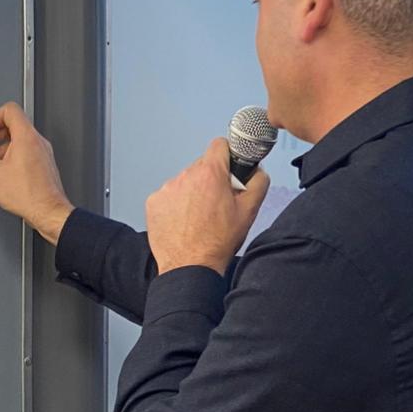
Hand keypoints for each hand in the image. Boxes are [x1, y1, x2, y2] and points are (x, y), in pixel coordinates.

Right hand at [0, 102, 74, 243]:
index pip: (9, 110)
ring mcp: (41, 153)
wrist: (49, 212)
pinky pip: (22, 153)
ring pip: (16, 141)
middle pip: (10, 126)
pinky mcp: (41, 165)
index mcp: (27, 137)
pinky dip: (7, 158)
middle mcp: (37, 142)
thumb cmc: (30, 194)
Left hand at [145, 139, 270, 275]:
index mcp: (211, 174)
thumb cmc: (218, 242)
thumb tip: (257, 171)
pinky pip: (169, 195)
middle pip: (202, 166)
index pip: (219, 145)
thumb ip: (258, 182)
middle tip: (218, 203)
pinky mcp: (154, 202)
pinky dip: (177, 204)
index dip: (229, 155)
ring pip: (185, 181)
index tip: (230, 167)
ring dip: (193, 192)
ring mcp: (167, 189)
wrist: (190, 266)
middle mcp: (186, 176)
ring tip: (200, 217)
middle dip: (211, 179)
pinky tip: (184, 222)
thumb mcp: (250, 211)